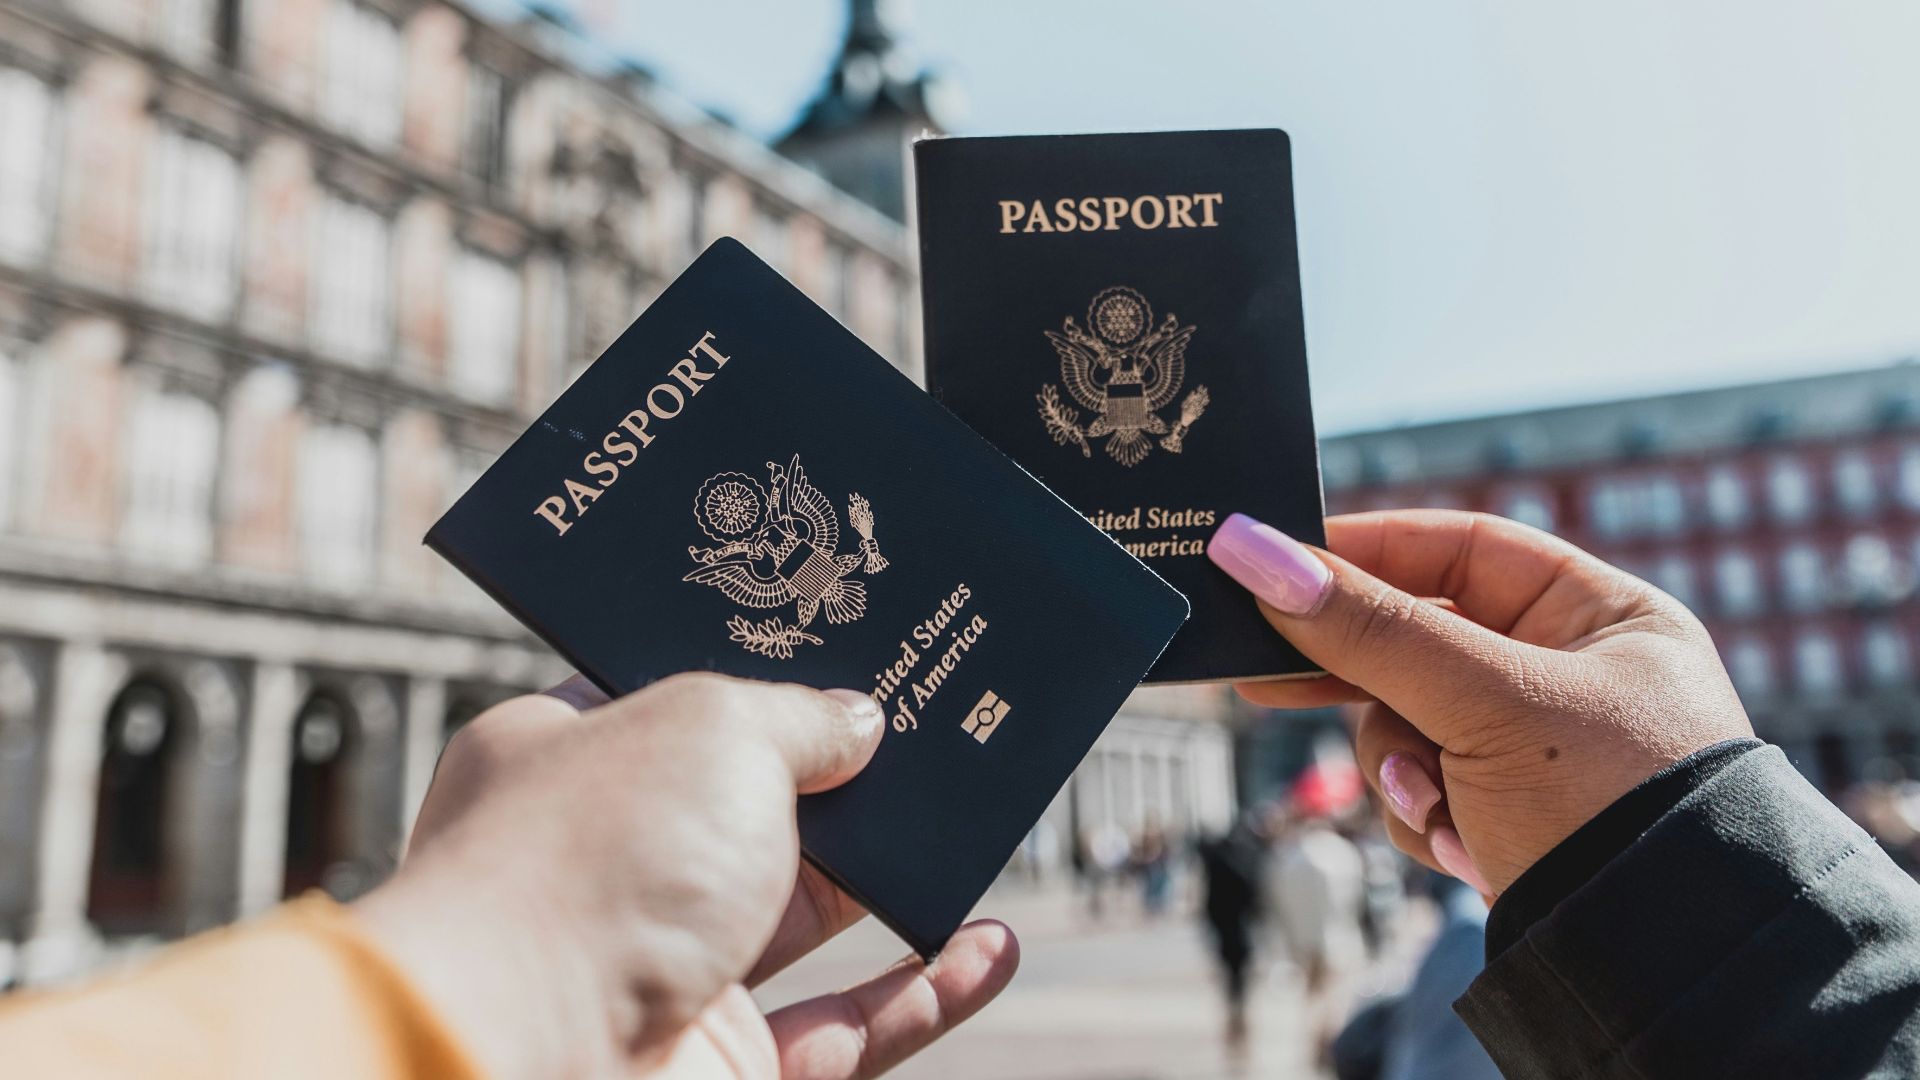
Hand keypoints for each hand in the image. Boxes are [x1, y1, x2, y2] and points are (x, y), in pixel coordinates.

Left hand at [353, 673, 1019, 1078]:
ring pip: (806, 918)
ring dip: (895, 878)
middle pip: (750, 809)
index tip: (841, 644)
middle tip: (932, 724)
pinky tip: (988, 948)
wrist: (522, 1062)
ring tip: (977, 820)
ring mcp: (664, 973)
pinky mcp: (722, 1067)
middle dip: (842, 775)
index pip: (668, 702)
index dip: (758, 674)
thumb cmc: (590, 864)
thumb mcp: (711, 727)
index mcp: (563, 763)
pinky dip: (923, 993)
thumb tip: (858, 722)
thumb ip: (798, 717)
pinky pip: (846, 1029)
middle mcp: (608, 868)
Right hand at [1208, 509, 1753, 895]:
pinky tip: (1462, 848)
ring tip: (1435, 808)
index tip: (1277, 562)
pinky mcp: (1508, 815)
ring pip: (1406, 723)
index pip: (1461, 550)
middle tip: (1264, 677)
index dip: (1368, 553)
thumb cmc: (1607, 805)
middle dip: (1362, 681)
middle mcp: (1570, 673)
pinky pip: (1423, 788)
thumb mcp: (1484, 702)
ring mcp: (1536, 750)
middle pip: (1420, 641)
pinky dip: (1426, 816)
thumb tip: (1252, 549)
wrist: (1659, 966)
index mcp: (1601, 615)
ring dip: (1401, 768)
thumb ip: (1368, 628)